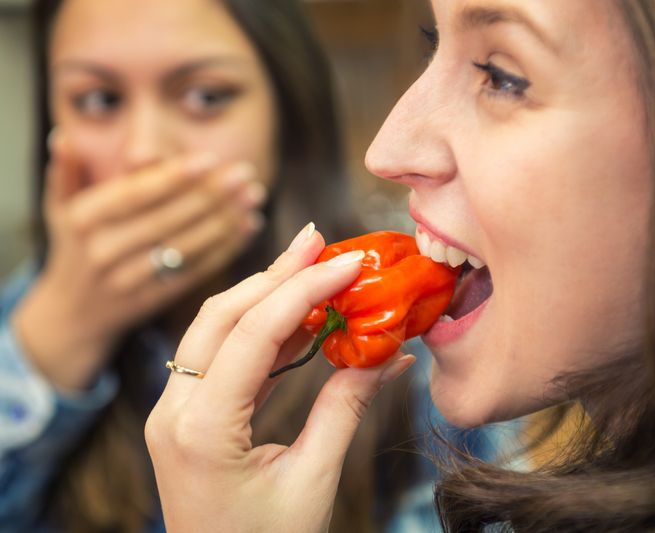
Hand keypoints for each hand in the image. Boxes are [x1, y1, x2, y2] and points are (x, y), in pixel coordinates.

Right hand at [12, 133, 264, 390]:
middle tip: (245, 174)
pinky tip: (248, 227)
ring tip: (253, 197)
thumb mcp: (59, 208)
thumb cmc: (74, 247)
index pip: (135, 194)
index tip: (209, 159)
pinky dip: (225, 249)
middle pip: (167, 219)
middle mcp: (103, 251)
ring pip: (185, 246)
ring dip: (225, 220)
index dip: (173, 177)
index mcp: (83, 220)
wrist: (73, 313)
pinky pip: (195, 271)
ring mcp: (130, 279)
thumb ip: (66, 172)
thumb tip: (62, 137)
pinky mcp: (154, 300)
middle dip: (211, 195)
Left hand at [145, 226, 415, 532]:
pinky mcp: (184, 417)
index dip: (304, 288)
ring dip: (266, 294)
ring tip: (315, 267)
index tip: (348, 262)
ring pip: (215, 329)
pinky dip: (260, 330)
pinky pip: (220, 356)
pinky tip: (299, 316)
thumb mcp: (313, 480)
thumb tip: (389, 355)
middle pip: (222, 315)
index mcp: (202, 430)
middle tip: (322, 241)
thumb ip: (346, 408)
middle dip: (275, 273)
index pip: (254, 333)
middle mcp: (173, 412)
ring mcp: (172, 412)